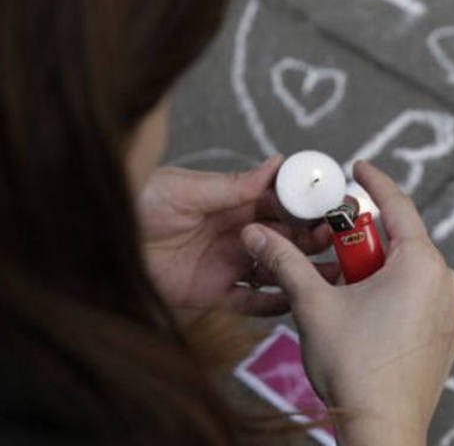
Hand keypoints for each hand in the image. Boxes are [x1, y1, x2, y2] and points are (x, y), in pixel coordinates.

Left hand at [138, 156, 337, 317]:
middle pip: (286, 238)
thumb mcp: (187, 189)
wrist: (100, 239)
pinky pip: (249, 302)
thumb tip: (278, 162)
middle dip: (314, 239)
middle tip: (339, 240)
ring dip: (302, 272)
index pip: (282, 204)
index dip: (308, 206)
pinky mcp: (212, 293)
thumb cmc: (139, 202)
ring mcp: (227, 264)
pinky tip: (295, 302)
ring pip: (276, 270)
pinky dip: (272, 304)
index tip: (333, 205)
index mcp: (235, 204)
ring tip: (333, 274)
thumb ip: (234, 184)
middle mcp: (237, 234)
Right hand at [240, 161, 453, 445]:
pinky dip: (393, 294)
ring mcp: (450, 309)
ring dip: (376, 270)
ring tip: (342, 290)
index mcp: (420, 263)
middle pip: (400, 241)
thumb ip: (286, 262)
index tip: (358, 167)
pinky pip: (420, 297)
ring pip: (408, 271)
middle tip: (330, 247)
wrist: (382, 429)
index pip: (397, 205)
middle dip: (363, 239)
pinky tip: (365, 314)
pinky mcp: (448, 334)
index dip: (373, 182)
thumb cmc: (355, 369)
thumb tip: (257, 235)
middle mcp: (444, 280)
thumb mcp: (313, 305)